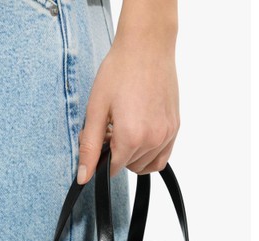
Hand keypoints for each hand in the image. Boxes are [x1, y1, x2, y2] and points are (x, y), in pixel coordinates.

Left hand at [77, 2, 179, 182]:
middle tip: (111, 128)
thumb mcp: (96, 110)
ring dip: (133, 154)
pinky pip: (162, 158)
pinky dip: (149, 154)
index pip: (112, 169)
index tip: (100, 136)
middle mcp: (153, 140)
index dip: (101, 157)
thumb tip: (83, 178)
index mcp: (132, 137)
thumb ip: (89, 148)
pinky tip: (140, 133)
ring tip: (126, 127)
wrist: (147, 46)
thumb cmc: (119, 71)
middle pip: (128, 167)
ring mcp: (167, 134)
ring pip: (145, 165)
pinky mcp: (175, 128)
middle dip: (116, 154)